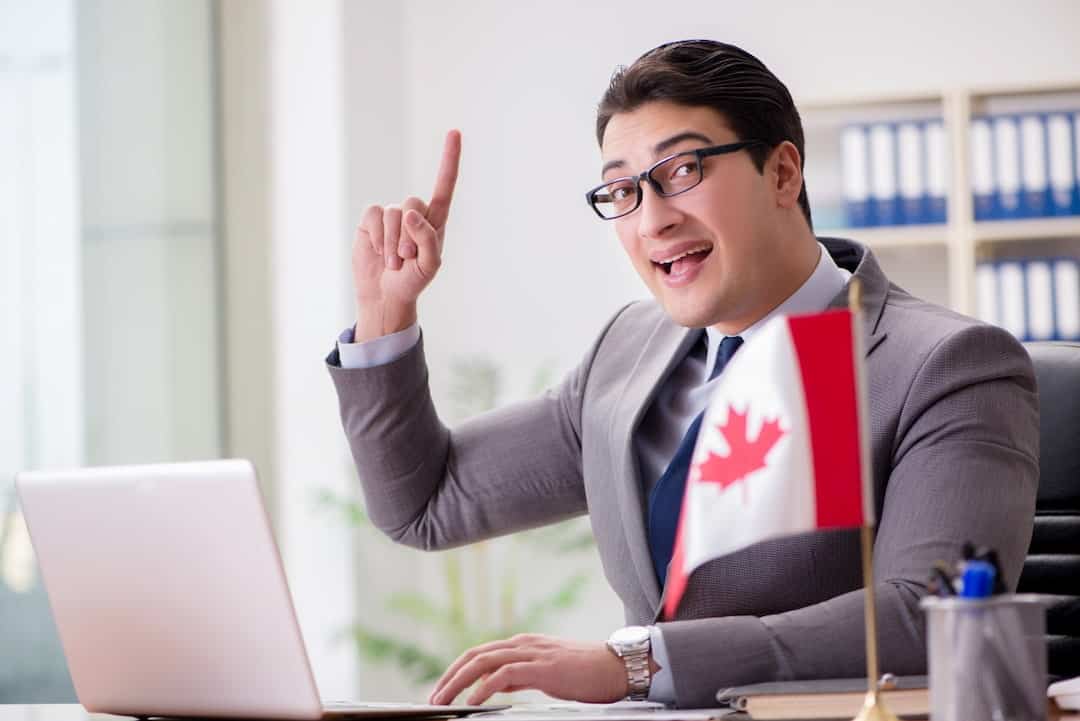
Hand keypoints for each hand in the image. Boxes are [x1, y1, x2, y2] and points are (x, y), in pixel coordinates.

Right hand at [352, 130, 461, 341]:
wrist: (385, 293)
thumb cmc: (413, 279)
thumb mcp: (430, 264)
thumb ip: (427, 237)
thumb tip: (410, 211)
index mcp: (435, 219)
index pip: (444, 185)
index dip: (449, 159)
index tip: (454, 132)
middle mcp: (413, 212)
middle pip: (413, 203)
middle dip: (409, 235)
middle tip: (407, 258)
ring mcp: (392, 215)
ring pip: (393, 214)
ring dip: (393, 243)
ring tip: (394, 262)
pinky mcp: (371, 220)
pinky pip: (374, 216)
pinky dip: (378, 237)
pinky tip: (378, 251)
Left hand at [429, 634, 628, 705]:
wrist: (617, 667)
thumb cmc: (586, 673)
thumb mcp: (546, 673)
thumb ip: (521, 675)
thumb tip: (496, 685)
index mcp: (523, 645)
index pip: (480, 653)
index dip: (457, 670)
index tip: (442, 690)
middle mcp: (524, 644)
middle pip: (475, 655)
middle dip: (450, 676)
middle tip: (434, 698)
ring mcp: (533, 653)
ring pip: (484, 661)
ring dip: (459, 681)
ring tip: (444, 700)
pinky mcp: (543, 667)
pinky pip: (505, 674)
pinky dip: (485, 687)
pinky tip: (474, 701)